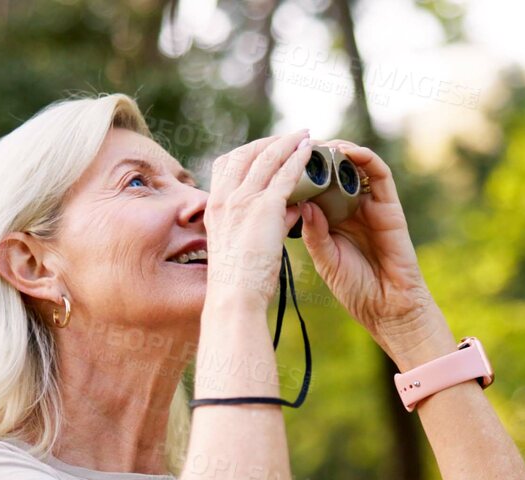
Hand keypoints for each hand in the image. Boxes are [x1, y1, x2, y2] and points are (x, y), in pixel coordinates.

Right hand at [204, 130, 313, 306]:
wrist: (234, 298)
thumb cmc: (239, 281)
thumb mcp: (245, 245)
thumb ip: (267, 222)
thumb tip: (291, 210)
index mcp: (214, 207)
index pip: (226, 165)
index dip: (249, 152)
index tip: (266, 148)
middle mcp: (224, 198)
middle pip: (245, 154)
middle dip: (269, 141)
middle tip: (290, 136)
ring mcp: (242, 200)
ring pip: (266, 159)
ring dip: (287, 143)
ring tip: (304, 135)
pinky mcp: (263, 208)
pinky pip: (284, 175)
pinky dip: (298, 159)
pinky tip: (310, 152)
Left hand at [296, 140, 447, 361]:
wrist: (387, 309)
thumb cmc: (356, 288)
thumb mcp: (325, 258)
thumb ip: (314, 231)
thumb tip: (300, 202)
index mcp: (332, 220)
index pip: (315, 186)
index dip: (299, 171)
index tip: (279, 160)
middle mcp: (351, 208)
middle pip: (333, 171)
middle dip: (316, 155)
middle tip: (297, 145)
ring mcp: (371, 205)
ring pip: (355, 166)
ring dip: (338, 150)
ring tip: (320, 144)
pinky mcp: (390, 206)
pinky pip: (380, 174)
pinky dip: (365, 157)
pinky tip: (347, 151)